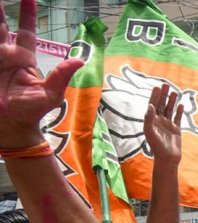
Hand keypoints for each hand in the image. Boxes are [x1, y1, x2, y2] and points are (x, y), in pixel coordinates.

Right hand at [0, 0, 82, 146]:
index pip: (26, 29)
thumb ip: (61, 76)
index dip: (27, 13)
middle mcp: (6, 54)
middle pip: (1, 24)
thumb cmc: (32, 112)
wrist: (11, 126)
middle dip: (0, 9)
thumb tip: (81, 60)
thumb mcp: (50, 94)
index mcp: (23, 57)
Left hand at [144, 84, 182, 163]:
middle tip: (166, 85)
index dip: (155, 96)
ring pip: (170, 110)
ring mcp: (168, 125)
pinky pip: (178, 118)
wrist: (167, 158)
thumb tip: (150, 105)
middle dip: (163, 95)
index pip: (153, 105)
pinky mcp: (176, 130)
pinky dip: (179, 111)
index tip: (157, 87)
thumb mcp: (149, 131)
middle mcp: (159, 121)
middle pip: (161, 105)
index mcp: (152, 121)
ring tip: (174, 92)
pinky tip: (181, 105)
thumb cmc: (156, 146)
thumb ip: (149, 118)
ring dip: (171, 101)